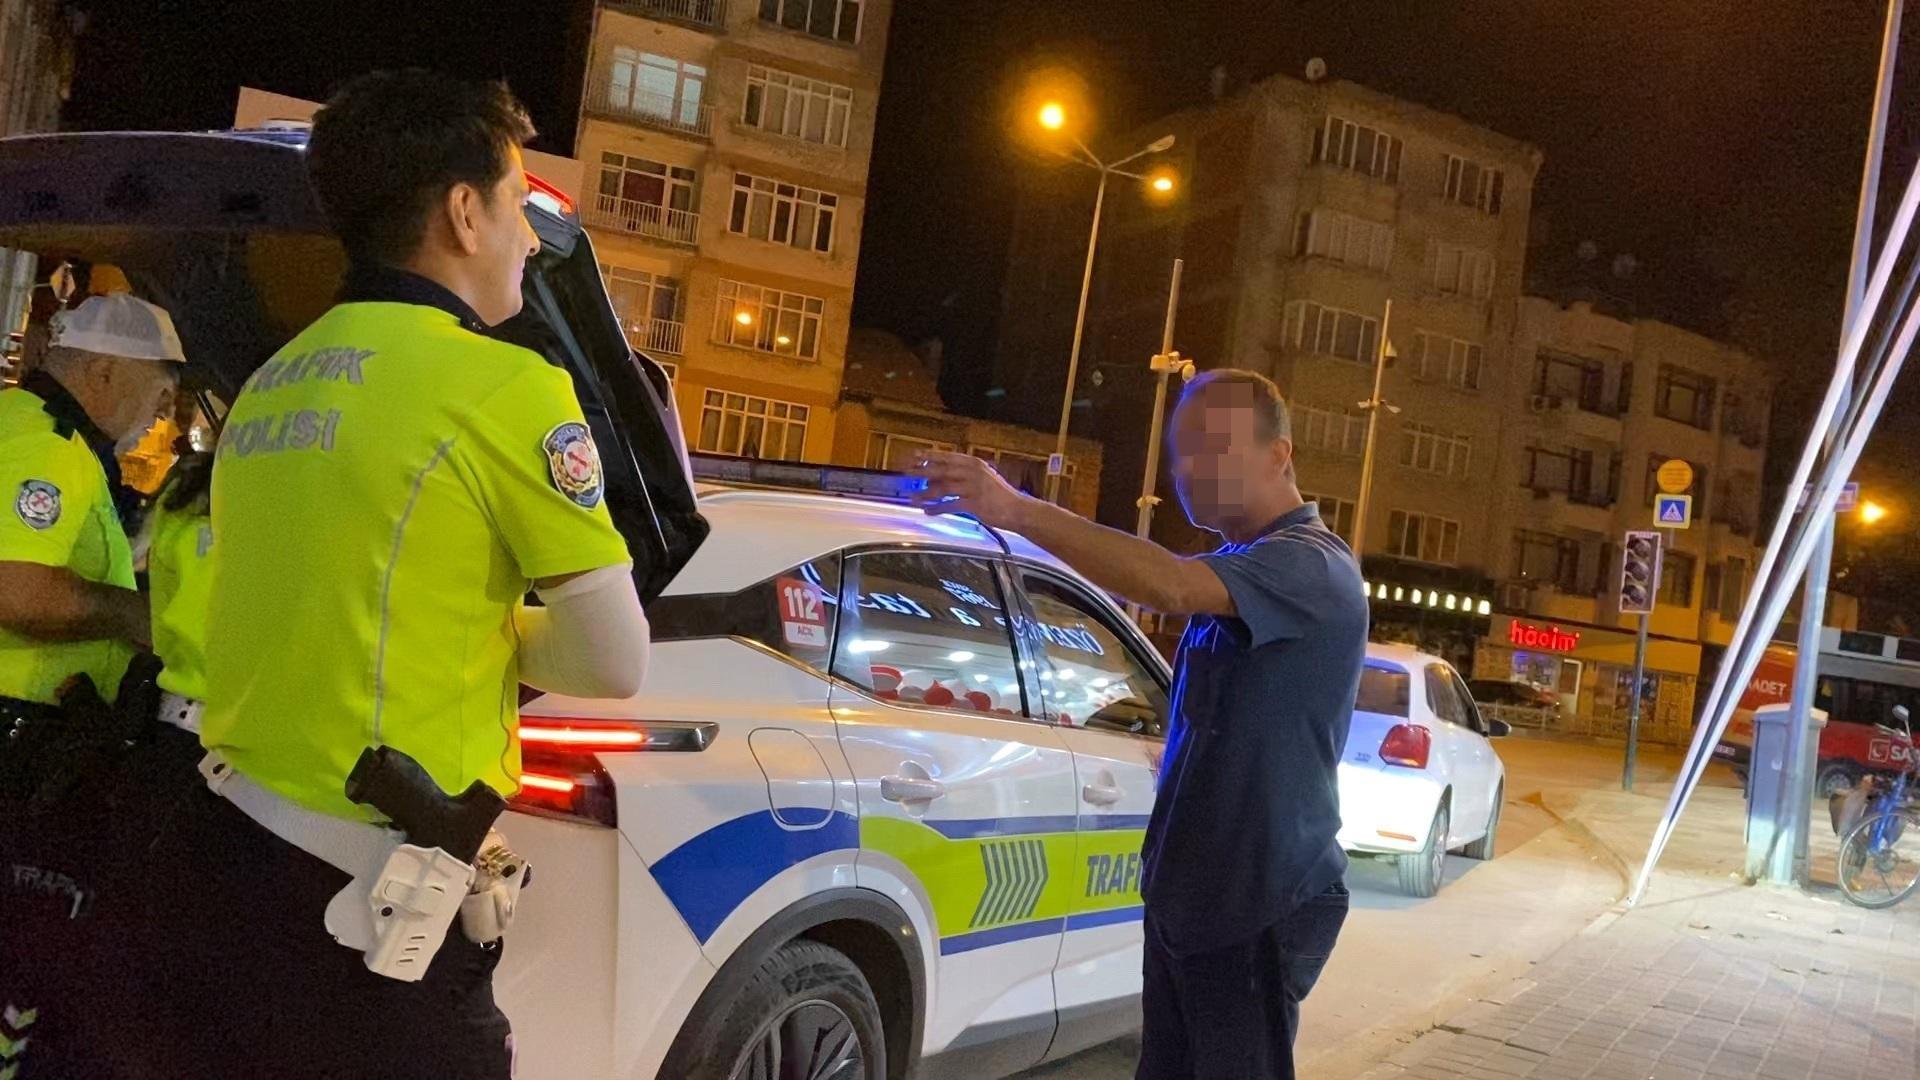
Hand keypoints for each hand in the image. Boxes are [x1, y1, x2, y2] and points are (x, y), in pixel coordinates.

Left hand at [910, 452, 1031, 529]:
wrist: (1017, 509)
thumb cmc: (1000, 495)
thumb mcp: (984, 477)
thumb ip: (964, 474)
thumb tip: (942, 475)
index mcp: (974, 463)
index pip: (947, 457)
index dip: (930, 456)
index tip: (914, 455)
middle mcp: (972, 472)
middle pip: (941, 470)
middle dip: (921, 471)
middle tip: (906, 472)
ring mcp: (973, 487)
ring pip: (942, 488)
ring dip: (926, 493)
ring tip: (913, 498)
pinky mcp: (973, 503)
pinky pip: (949, 505)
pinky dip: (937, 508)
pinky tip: (928, 511)